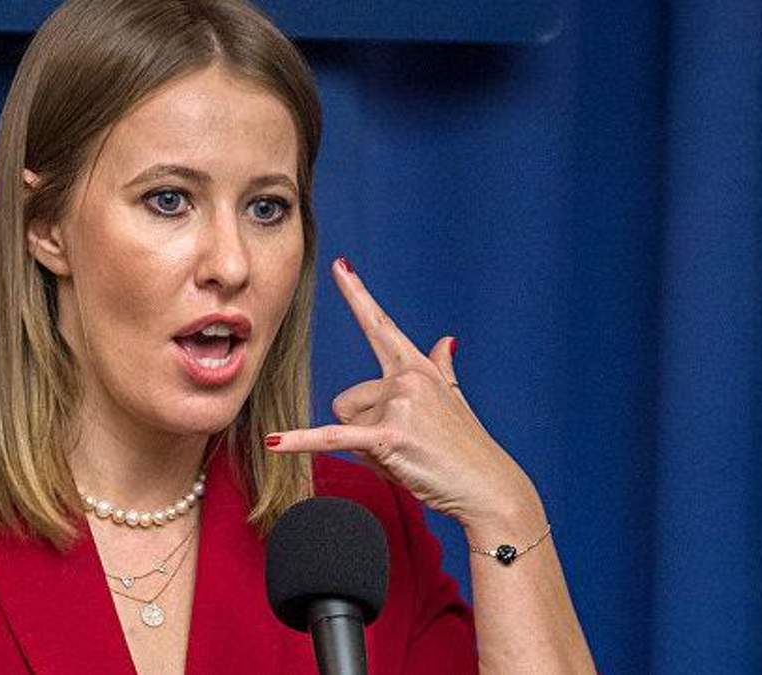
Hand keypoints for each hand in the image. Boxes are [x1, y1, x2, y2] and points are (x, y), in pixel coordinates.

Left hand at [264, 257, 542, 533]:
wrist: (488, 486)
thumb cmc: (466, 447)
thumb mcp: (453, 399)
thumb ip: (441, 366)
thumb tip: (446, 339)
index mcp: (417, 367)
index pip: (380, 325)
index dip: (357, 294)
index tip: (339, 265)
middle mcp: (406, 378)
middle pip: (346, 399)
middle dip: (363, 428)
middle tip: (404, 446)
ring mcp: (398, 405)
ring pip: (344, 423)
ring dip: (364, 447)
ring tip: (403, 456)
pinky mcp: (388, 436)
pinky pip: (334, 437)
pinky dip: (302, 442)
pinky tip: (273, 443)